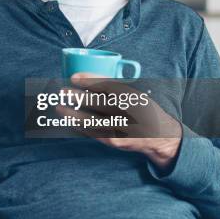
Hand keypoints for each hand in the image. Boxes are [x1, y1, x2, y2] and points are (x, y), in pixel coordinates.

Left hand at [56, 73, 181, 169]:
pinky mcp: (114, 141)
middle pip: (97, 102)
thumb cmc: (143, 111)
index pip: (107, 85)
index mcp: (132, 97)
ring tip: (60, 107)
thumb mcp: (135, 95)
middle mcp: (128, 112)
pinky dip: (79, 126)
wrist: (159, 136)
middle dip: (77, 96)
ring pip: (91, 119)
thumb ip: (116, 89)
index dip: (88, 80)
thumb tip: (87, 81)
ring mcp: (121, 128)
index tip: (73, 77)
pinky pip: (92, 132)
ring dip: (73, 113)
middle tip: (62, 92)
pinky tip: (69, 121)